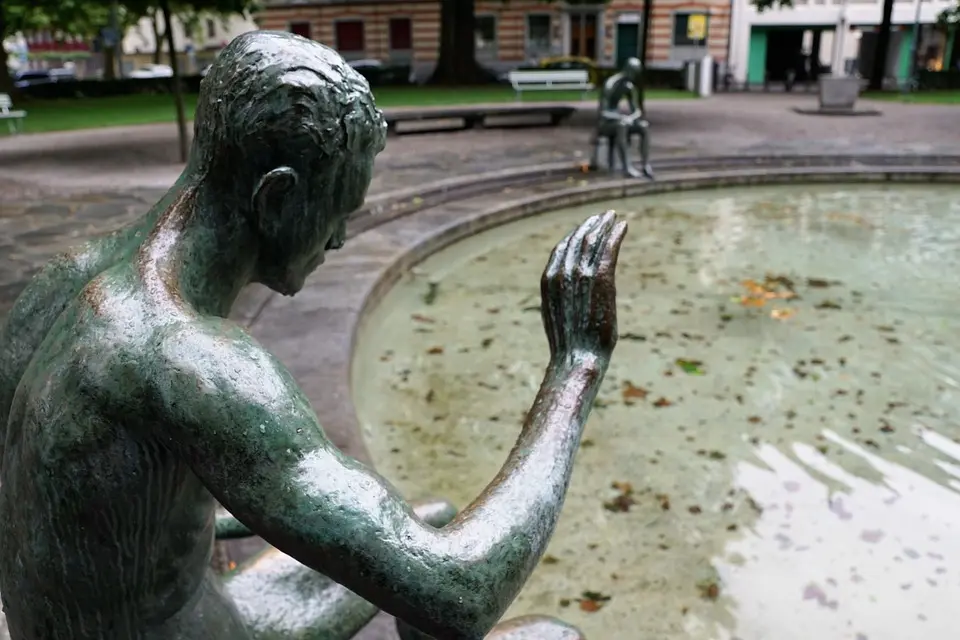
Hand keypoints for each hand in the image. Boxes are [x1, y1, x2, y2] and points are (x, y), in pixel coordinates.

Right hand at [540, 211, 627, 365]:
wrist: (577, 359)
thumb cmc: (570, 347)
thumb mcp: (559, 317)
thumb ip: (563, 299)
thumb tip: (569, 297)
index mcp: (548, 280)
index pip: (562, 248)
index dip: (575, 235)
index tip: (587, 228)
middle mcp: (562, 273)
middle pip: (577, 240)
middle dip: (591, 225)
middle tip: (603, 216)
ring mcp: (581, 276)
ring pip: (593, 241)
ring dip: (604, 225)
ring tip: (614, 217)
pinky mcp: (602, 280)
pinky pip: (609, 250)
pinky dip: (616, 235)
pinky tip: (623, 226)